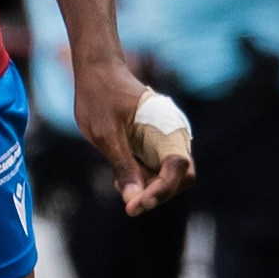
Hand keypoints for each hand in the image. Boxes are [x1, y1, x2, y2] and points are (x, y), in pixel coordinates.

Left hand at [75, 51, 189, 215]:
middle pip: (180, 178)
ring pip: (170, 176)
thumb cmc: (100, 97)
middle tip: (129, 202)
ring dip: (149, 188)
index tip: (135, 206)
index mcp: (167, 127)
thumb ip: (123, 167)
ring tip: (121, 184)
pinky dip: (143, 179)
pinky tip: (121, 177)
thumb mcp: (106, 134)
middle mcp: (173, 134)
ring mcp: (166, 139)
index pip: (179, 169)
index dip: (161, 191)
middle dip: (157, 194)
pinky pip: (158, 169)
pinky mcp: (155, 144)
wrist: (98, 72)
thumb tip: (134, 201)